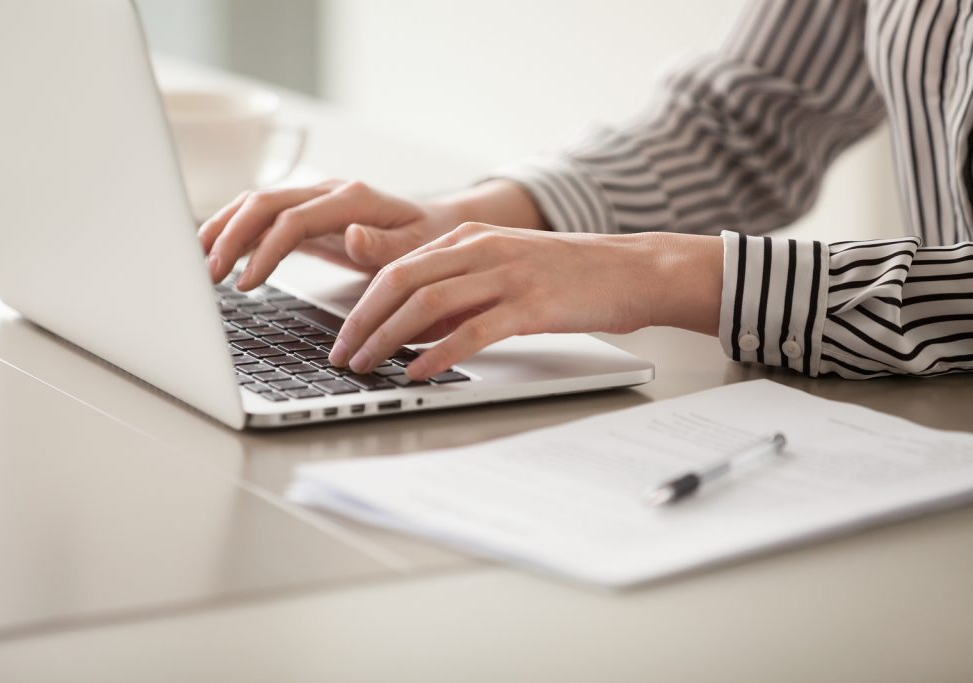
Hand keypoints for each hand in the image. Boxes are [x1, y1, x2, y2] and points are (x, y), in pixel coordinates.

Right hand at [198, 179, 547, 290]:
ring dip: (224, 228)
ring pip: (256, 203)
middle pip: (264, 203)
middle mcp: (329, 191)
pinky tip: (217, 253)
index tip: (246, 285)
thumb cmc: (428, 241)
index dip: (264, 251)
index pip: (293, 220)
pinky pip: (264, 216)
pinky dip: (237, 231)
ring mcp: (316, 199)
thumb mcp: (416, 250)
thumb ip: (383, 247)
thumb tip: (352, 236)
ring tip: (197, 261)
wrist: (437, 224)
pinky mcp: (308, 213)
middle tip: (209, 274)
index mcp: (353, 199)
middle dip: (230, 236)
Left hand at [328, 225, 721, 379]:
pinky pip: (473, 330)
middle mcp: (481, 249)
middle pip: (402, 281)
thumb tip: (412, 329)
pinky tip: (420, 372)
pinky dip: (439, 354)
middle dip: (363, 322)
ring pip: (429, 303)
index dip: (363, 304)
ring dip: (390, 338)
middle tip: (343, 355)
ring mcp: (507, 274)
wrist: (632, 269)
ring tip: (369, 366)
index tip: (344, 336)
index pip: (398, 268)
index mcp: (469, 238)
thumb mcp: (504, 269)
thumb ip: (458, 292)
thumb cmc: (569, 275)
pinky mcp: (531, 304)